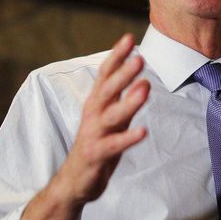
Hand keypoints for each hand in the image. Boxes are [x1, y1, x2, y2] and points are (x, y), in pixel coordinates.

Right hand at [56, 33, 149, 204]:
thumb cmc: (98, 145)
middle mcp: (93, 115)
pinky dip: (128, 138)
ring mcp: (94, 134)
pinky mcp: (97, 154)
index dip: (116, 56)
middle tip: (139, 59)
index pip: (105, 74)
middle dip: (122, 74)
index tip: (129, 39)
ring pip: (111, 115)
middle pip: (107, 90)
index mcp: (96, 103)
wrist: (75, 180)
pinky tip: (143, 131)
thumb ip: (126, 101)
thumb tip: (144, 81)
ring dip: (128, 102)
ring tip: (145, 88)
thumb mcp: (112, 119)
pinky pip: (114, 145)